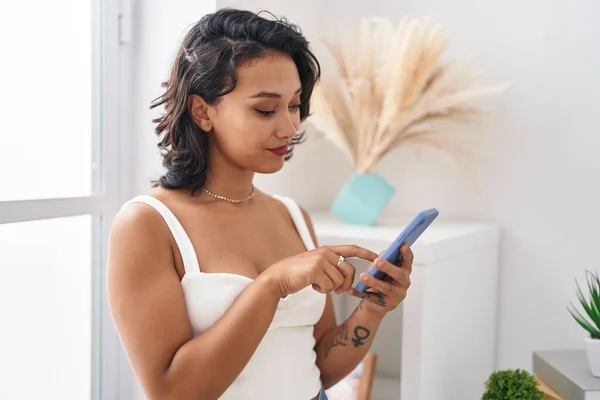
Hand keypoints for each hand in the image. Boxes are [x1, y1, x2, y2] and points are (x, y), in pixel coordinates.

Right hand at [261, 245, 377, 297]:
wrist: (278, 278)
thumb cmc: (297, 274)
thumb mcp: (316, 266)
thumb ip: (331, 267)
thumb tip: (346, 280)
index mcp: (327, 250)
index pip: (352, 249)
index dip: (366, 252)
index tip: (377, 257)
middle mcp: (326, 253)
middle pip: (349, 271)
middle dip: (345, 284)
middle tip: (336, 290)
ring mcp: (320, 260)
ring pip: (339, 281)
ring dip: (329, 288)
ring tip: (316, 284)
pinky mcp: (315, 270)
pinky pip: (329, 286)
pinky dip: (321, 290)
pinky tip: (311, 285)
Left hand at [348, 244, 412, 315]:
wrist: (377, 302)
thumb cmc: (381, 280)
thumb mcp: (383, 268)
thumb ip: (384, 260)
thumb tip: (383, 255)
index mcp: (404, 271)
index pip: (408, 261)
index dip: (406, 253)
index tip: (402, 245)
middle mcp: (403, 283)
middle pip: (399, 274)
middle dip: (388, 267)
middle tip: (378, 261)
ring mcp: (396, 295)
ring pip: (386, 287)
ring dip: (374, 281)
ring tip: (364, 276)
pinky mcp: (387, 304)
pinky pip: (373, 298)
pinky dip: (361, 294)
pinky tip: (353, 290)